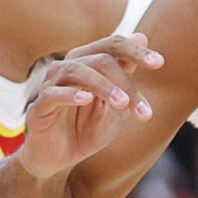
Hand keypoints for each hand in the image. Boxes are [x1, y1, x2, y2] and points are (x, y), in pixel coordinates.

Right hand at [17, 33, 163, 180]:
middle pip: (100, 60)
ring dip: (103, 86)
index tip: (159, 62)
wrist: (56, 161)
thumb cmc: (85, 132)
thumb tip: (142, 35)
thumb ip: (125, 76)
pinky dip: (70, 95)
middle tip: (143, 110)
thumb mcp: (114, 108)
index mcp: (87, 64)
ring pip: (77, 72)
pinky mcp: (37, 107)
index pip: (112, 45)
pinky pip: (52, 94)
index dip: (135, 51)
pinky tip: (87, 99)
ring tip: (122, 104)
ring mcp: (50, 85)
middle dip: (126, 83)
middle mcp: (68, 68)